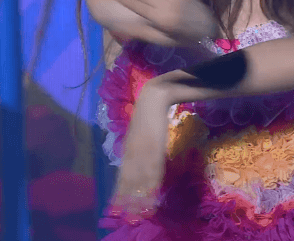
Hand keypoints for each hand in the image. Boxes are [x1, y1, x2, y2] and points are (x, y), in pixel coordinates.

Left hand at [109, 81, 171, 223]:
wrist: (153, 99)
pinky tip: (152, 194)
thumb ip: (135, 145)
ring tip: (140, 213)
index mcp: (127, 149)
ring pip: (141, 179)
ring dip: (141, 197)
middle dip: (128, 200)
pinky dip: (153, 184)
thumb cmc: (146, 113)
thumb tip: (133, 159)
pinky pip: (154, 170)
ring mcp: (143, 151)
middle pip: (129, 181)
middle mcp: (132, 153)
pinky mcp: (155, 148)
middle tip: (128, 217)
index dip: (119, 192)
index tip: (116, 207)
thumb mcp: (136, 132)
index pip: (122, 175)